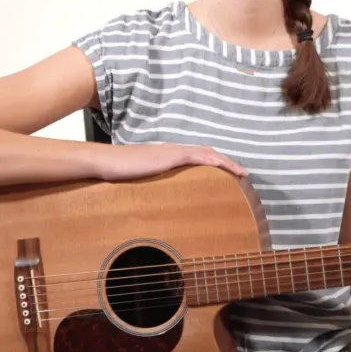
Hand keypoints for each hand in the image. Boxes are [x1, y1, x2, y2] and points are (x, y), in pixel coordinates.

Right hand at [96, 143, 247, 180]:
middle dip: (227, 163)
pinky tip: (224, 166)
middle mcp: (175, 151)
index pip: (199, 157)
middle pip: (208, 153)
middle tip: (244, 174)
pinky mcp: (170, 156)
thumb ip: (152, 186)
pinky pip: (197, 156)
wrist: (106, 163)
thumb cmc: (119, 175)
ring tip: (242, 173)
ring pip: (207, 153)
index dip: (217, 163)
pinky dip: (213, 160)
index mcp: (170, 158)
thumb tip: (157, 199)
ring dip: (226, 162)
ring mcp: (173, 152)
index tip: (231, 174)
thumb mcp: (141, 183)